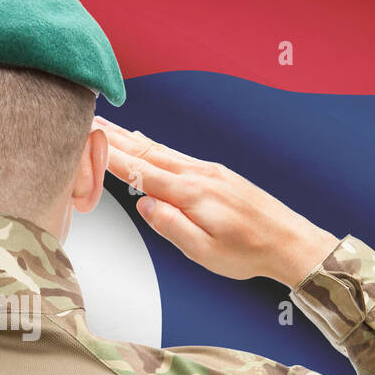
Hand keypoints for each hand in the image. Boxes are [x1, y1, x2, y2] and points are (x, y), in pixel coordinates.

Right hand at [94, 115, 340, 287]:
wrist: (289, 241)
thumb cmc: (247, 252)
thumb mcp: (203, 252)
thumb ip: (170, 226)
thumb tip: (144, 205)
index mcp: (191, 194)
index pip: (140, 171)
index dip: (109, 157)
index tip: (85, 141)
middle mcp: (198, 174)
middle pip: (146, 152)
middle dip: (113, 138)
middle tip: (87, 121)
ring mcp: (208, 170)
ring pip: (160, 149)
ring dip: (130, 137)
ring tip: (106, 126)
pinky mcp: (216, 173)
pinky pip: (175, 154)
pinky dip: (152, 145)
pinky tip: (144, 142)